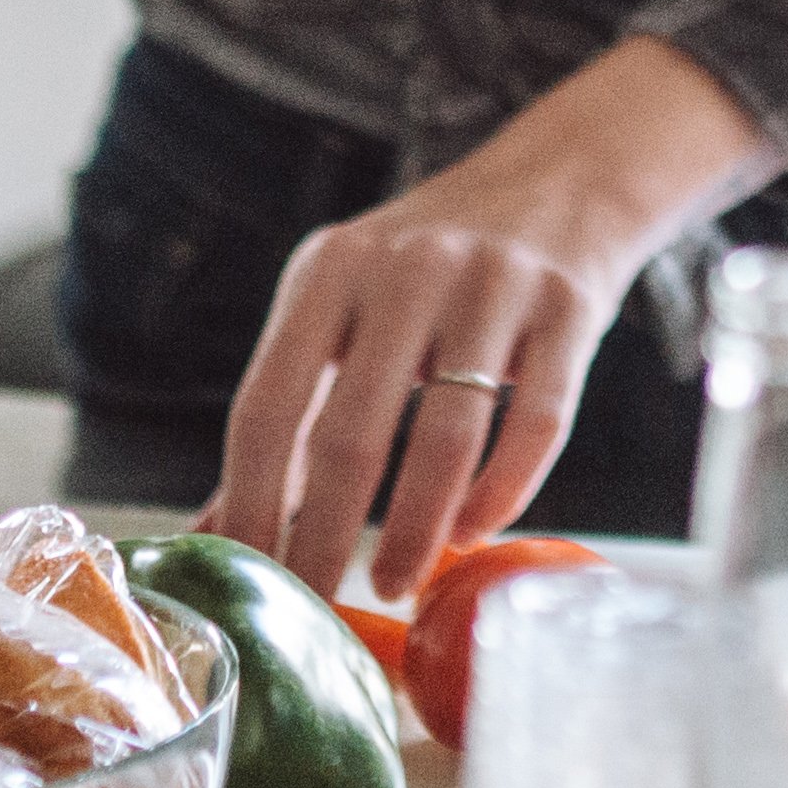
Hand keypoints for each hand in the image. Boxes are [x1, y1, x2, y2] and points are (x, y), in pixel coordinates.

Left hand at [215, 36, 768, 590]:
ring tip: (397, 583)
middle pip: (350, 433)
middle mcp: (407, 270)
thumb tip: (217, 532)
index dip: (252, 501)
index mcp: (329, 271)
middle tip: (320, 608)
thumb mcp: (342, 305)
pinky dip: (502, 492)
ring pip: (446, 437)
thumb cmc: (430, 266)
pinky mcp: (569, 309)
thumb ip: (290, 411)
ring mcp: (493, 286)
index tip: (250, 578)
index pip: (268, 405)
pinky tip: (473, 532)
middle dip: (326, 537)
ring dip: (416, 529)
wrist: (561, 180)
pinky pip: (536, 424)